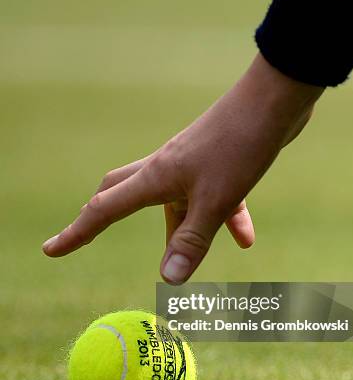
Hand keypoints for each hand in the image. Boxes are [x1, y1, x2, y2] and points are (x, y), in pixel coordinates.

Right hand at [42, 53, 322, 283]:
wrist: (276, 99)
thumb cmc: (241, 146)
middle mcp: (166, 167)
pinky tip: (245, 239)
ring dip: (181, 228)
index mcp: (156, 177)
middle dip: (107, 218)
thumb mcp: (216, 201)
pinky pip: (211, 195)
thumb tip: (168, 280)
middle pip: (124, 193)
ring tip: (192, 257)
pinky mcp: (217, 160)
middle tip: (92, 235)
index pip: (103, 209)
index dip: (76, 234)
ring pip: (175, 201)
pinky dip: (224, 216)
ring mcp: (191, 162)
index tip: (50, 250)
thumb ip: (192, 241)